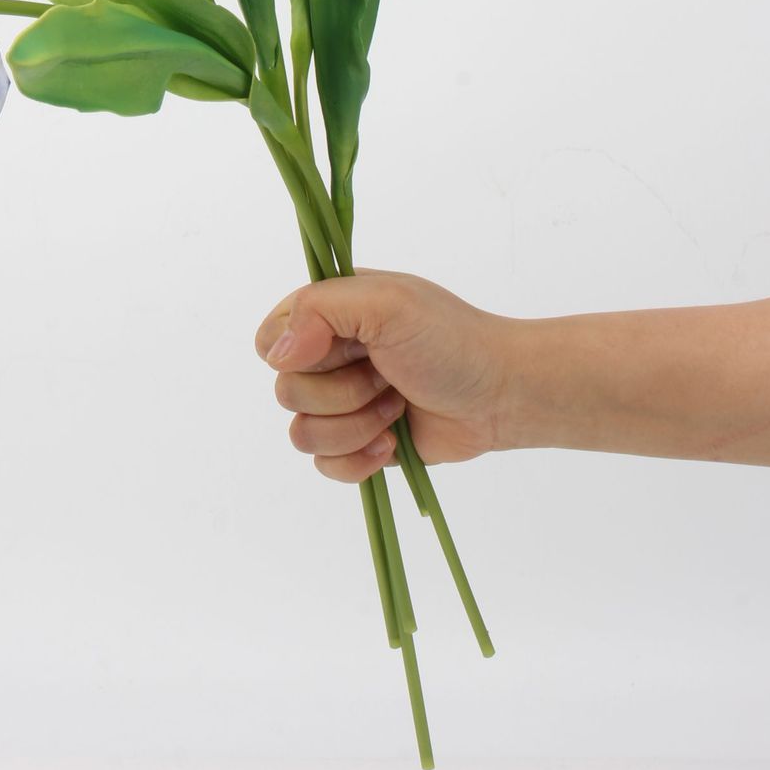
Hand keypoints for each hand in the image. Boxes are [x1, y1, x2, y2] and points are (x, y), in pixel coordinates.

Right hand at [255, 269, 514, 482]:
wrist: (499, 395)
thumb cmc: (450, 340)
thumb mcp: (387, 303)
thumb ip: (320, 309)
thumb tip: (278, 355)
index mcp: (328, 313)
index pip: (270, 338)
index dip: (295, 352)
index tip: (338, 348)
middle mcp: (329, 357)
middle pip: (286, 392)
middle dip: (341, 392)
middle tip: (385, 375)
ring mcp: (342, 403)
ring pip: (303, 433)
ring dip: (355, 425)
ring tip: (395, 407)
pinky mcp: (358, 443)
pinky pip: (325, 466)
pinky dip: (358, 460)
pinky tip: (391, 443)